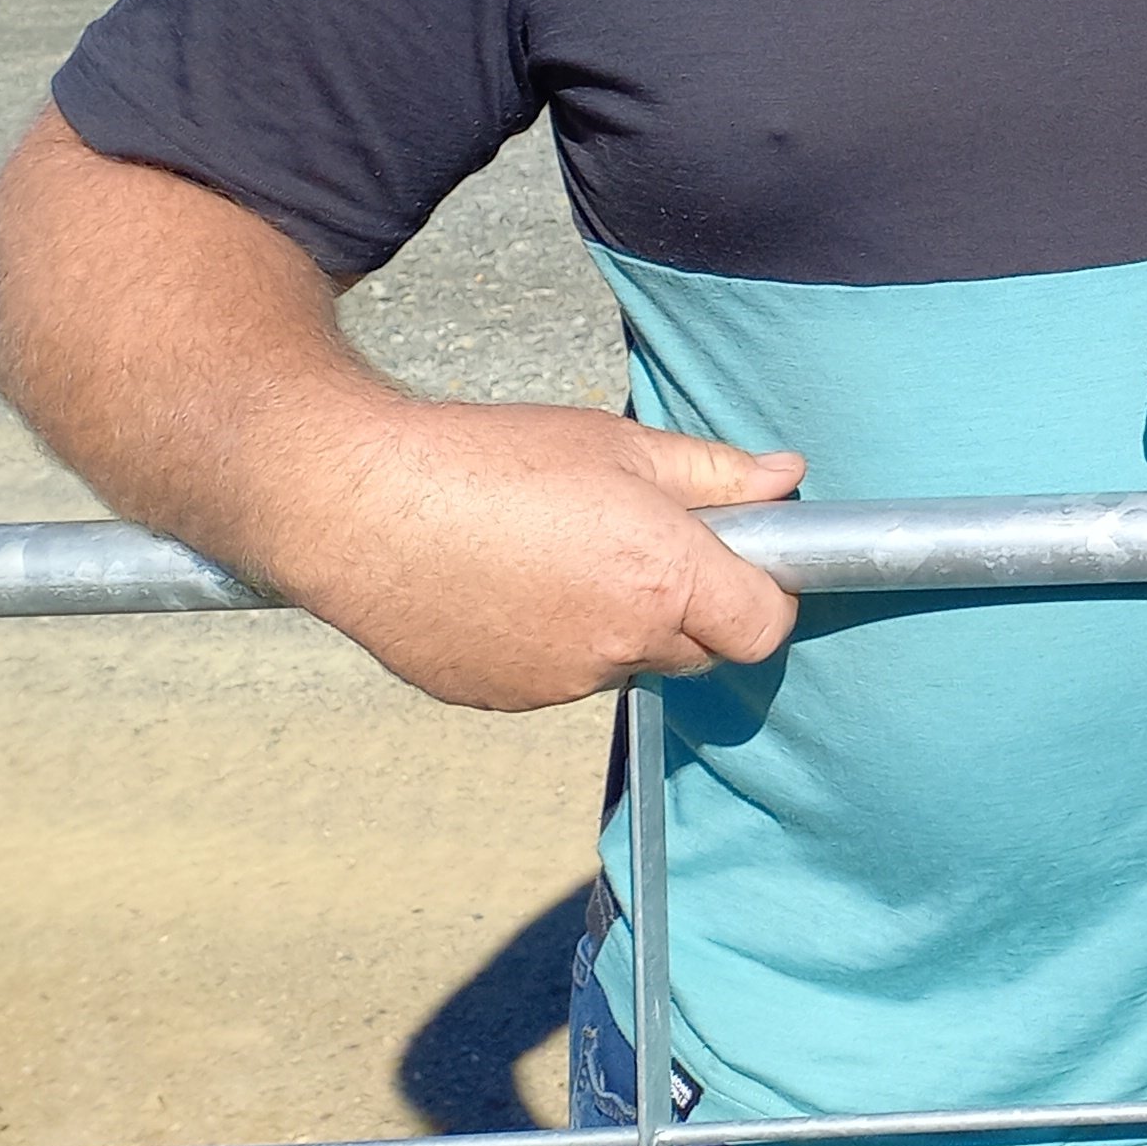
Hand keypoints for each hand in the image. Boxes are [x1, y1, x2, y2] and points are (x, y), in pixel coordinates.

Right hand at [280, 400, 806, 710]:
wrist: (360, 505)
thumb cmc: (490, 461)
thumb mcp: (621, 445)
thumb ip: (716, 472)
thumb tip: (787, 477)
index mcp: (664, 579)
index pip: (763, 629)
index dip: (766, 595)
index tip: (748, 562)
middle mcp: (619, 644)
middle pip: (698, 649)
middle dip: (690, 606)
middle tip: (642, 542)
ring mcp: (557, 683)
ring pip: (622, 661)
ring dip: (615, 623)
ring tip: (556, 552)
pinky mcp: (502, 699)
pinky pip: (557, 677)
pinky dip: (553, 642)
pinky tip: (509, 587)